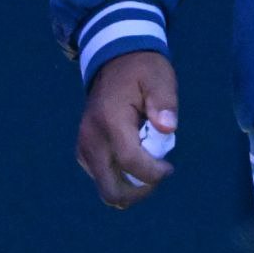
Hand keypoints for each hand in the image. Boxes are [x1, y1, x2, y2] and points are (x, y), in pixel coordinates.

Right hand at [76, 51, 177, 207]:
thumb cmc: (142, 71)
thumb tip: (167, 127)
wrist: (114, 62)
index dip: (153, 173)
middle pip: (110, 190)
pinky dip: (121, 177)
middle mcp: (91, 139)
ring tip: (149, 161)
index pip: (129, 162)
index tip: (169, 167)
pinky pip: (101, 177)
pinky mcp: (84, 151)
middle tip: (158, 173)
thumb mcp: (160, 78)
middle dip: (139, 191)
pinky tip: (136, 159)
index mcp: (110, 121)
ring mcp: (84, 147)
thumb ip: (164, 103)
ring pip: (106, 187)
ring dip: (131, 184)